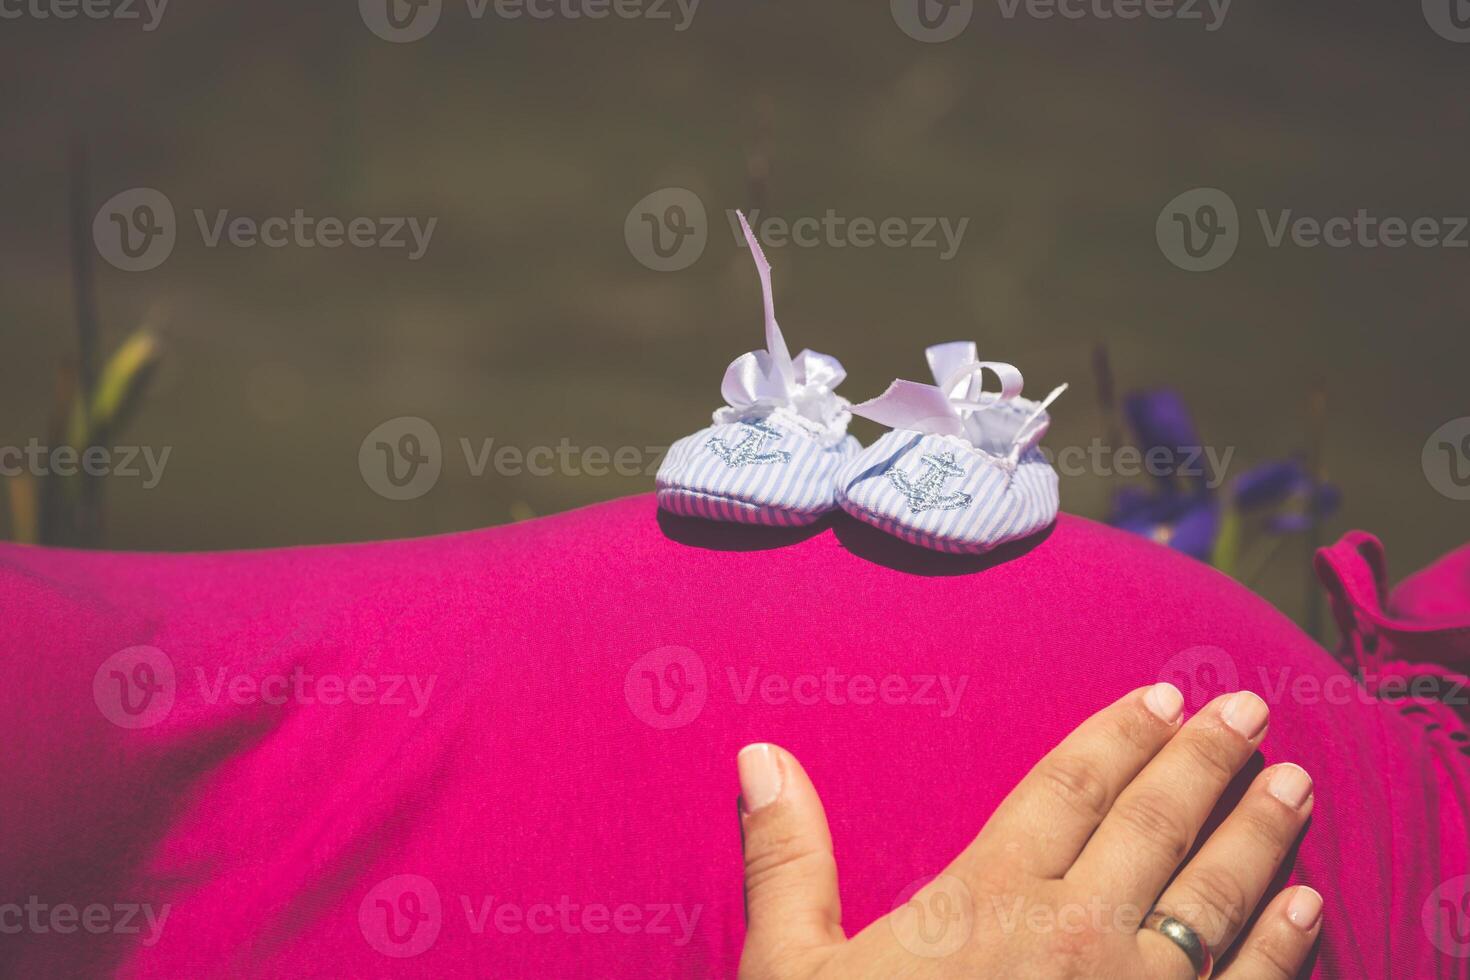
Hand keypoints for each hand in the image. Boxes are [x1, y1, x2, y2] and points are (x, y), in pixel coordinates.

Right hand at [735, 685, 1321, 978]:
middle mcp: (1075, 936)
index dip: (1117, 736)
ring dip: (1260, 833)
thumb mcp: (790, 972)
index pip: (1067, 789)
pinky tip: (1311, 904)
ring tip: (1295, 781)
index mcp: (987, 900)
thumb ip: (786, 860)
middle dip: (1207, 760)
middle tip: (1250, 710)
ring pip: (1214, 896)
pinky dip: (1287, 943)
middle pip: (1155, 825)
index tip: (1162, 695)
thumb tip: (759, 756)